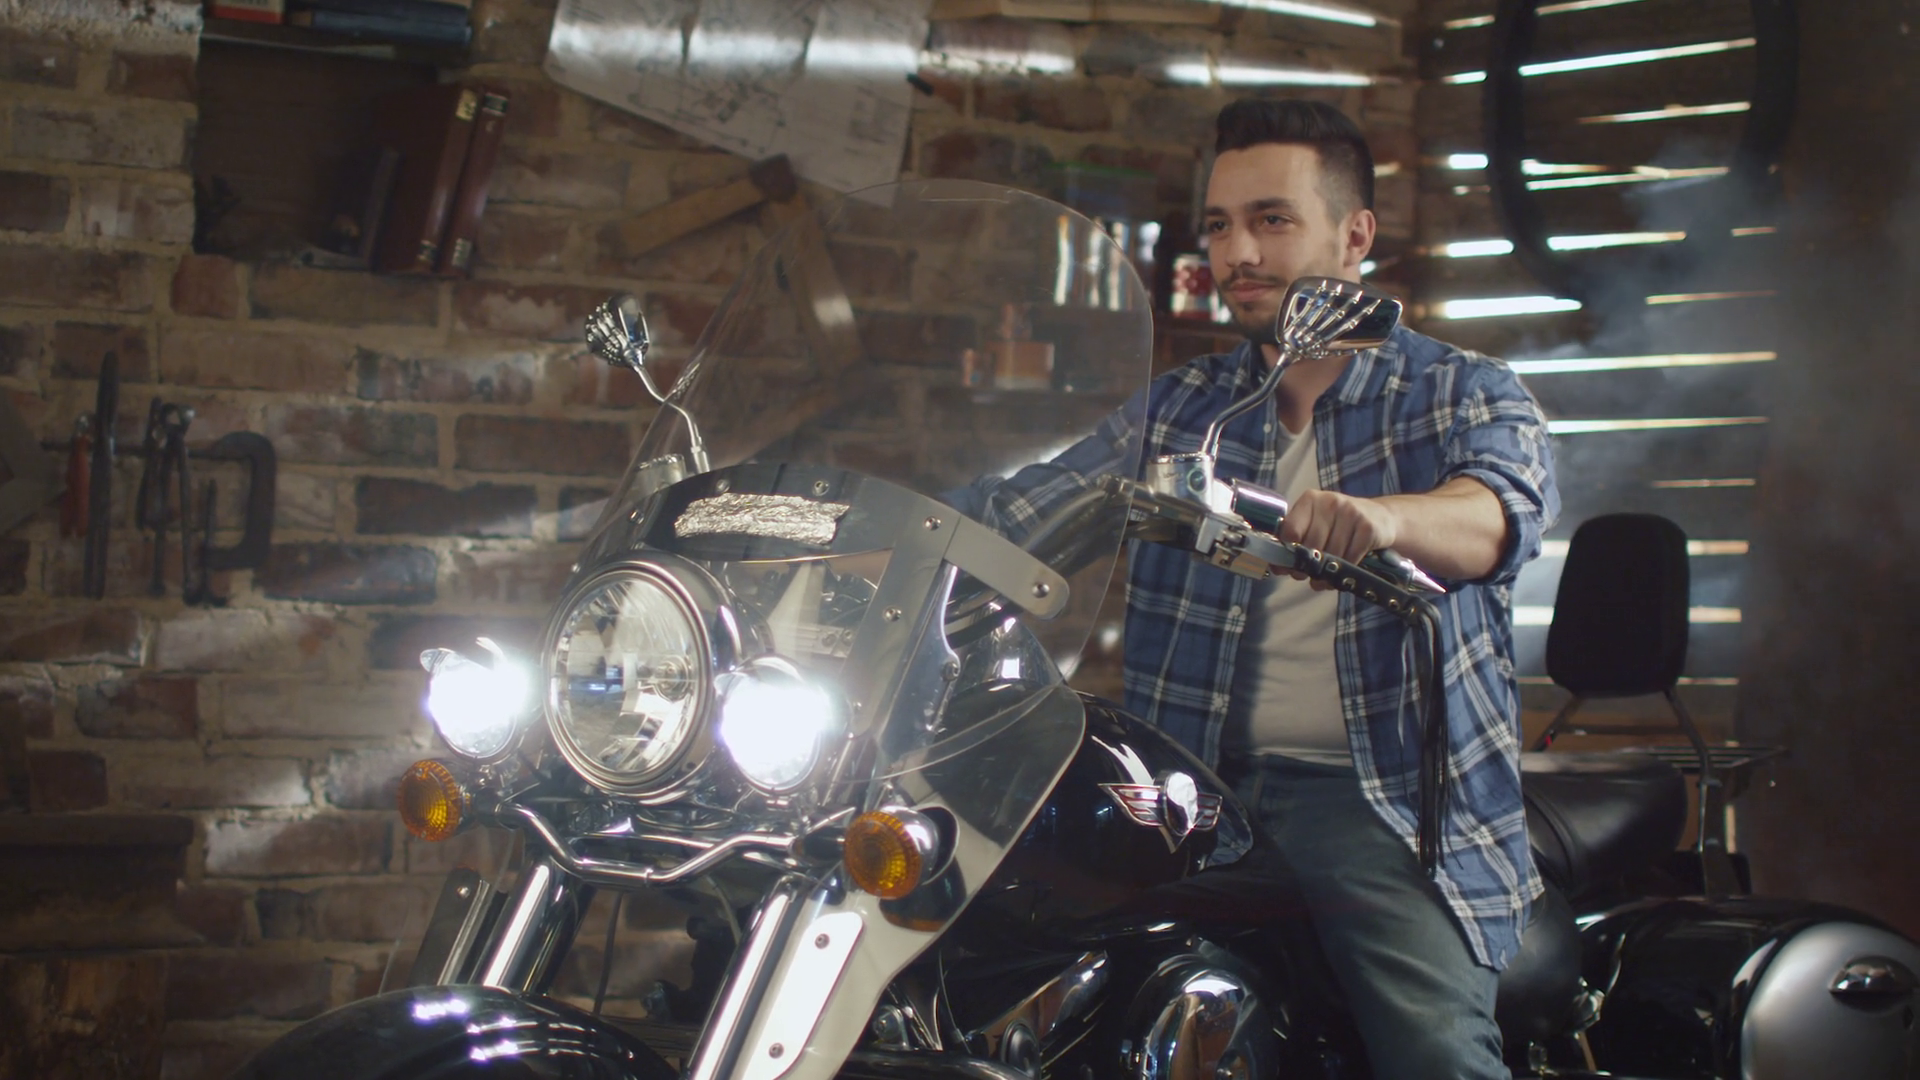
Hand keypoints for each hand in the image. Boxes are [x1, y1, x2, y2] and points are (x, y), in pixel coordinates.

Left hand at [1279, 491, 1399, 589]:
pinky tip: (1344, 571)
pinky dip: (1346, 570)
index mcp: (1310, 500)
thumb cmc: (1339, 526)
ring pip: (1331, 554)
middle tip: (1310, 575)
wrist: (1380, 518)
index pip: (1290, 529)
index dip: (1288, 552)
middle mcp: (1330, 502)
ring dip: (1328, 572)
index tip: (1290, 564)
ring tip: (1327, 576)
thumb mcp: (1317, 525)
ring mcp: (1351, 513)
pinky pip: (1351, 558)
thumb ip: (1296, 542)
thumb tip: (1276, 567)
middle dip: (1308, 566)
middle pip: (1311, 545)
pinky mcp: (1368, 527)